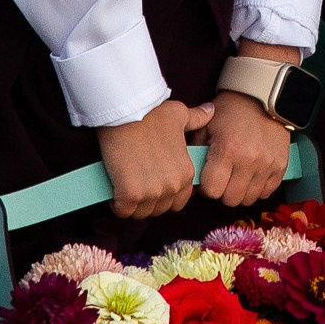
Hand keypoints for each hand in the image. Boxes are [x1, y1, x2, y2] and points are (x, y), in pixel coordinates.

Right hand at [96, 96, 212, 218]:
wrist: (125, 113)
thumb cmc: (152, 113)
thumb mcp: (180, 114)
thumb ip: (197, 118)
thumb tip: (210, 110)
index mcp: (185, 173)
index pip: (178, 202)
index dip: (164, 195)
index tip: (152, 182)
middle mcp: (172, 186)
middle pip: (159, 209)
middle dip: (147, 201)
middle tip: (136, 183)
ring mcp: (152, 192)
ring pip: (141, 213)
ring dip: (132, 204)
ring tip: (125, 186)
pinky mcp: (130, 195)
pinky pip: (123, 211)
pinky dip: (117, 204)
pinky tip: (114, 190)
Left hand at [197, 88, 293, 207]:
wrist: (262, 98)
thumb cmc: (230, 111)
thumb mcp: (206, 126)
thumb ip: (195, 153)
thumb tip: (188, 179)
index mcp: (227, 149)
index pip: (212, 190)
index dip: (207, 186)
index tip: (209, 178)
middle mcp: (248, 160)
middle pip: (230, 199)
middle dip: (223, 191)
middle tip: (223, 177)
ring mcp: (267, 164)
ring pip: (249, 199)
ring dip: (241, 191)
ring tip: (238, 175)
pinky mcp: (281, 166)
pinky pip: (267, 193)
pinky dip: (258, 188)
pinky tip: (252, 175)